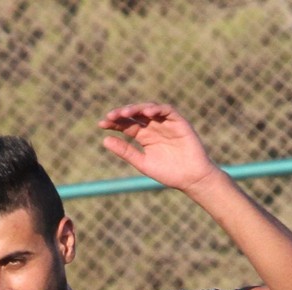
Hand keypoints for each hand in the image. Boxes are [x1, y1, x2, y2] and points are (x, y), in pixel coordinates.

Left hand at [98, 103, 215, 192]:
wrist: (191, 178)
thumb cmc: (168, 173)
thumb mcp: (143, 163)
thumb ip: (125, 151)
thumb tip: (104, 140)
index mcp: (144, 136)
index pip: (126, 125)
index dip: (114, 123)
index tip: (101, 124)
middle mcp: (153, 127)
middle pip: (135, 115)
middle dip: (122, 114)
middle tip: (110, 116)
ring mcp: (165, 123)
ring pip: (149, 109)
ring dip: (137, 108)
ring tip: (125, 113)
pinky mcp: (178, 121)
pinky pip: (167, 110)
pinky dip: (157, 109)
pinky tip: (147, 112)